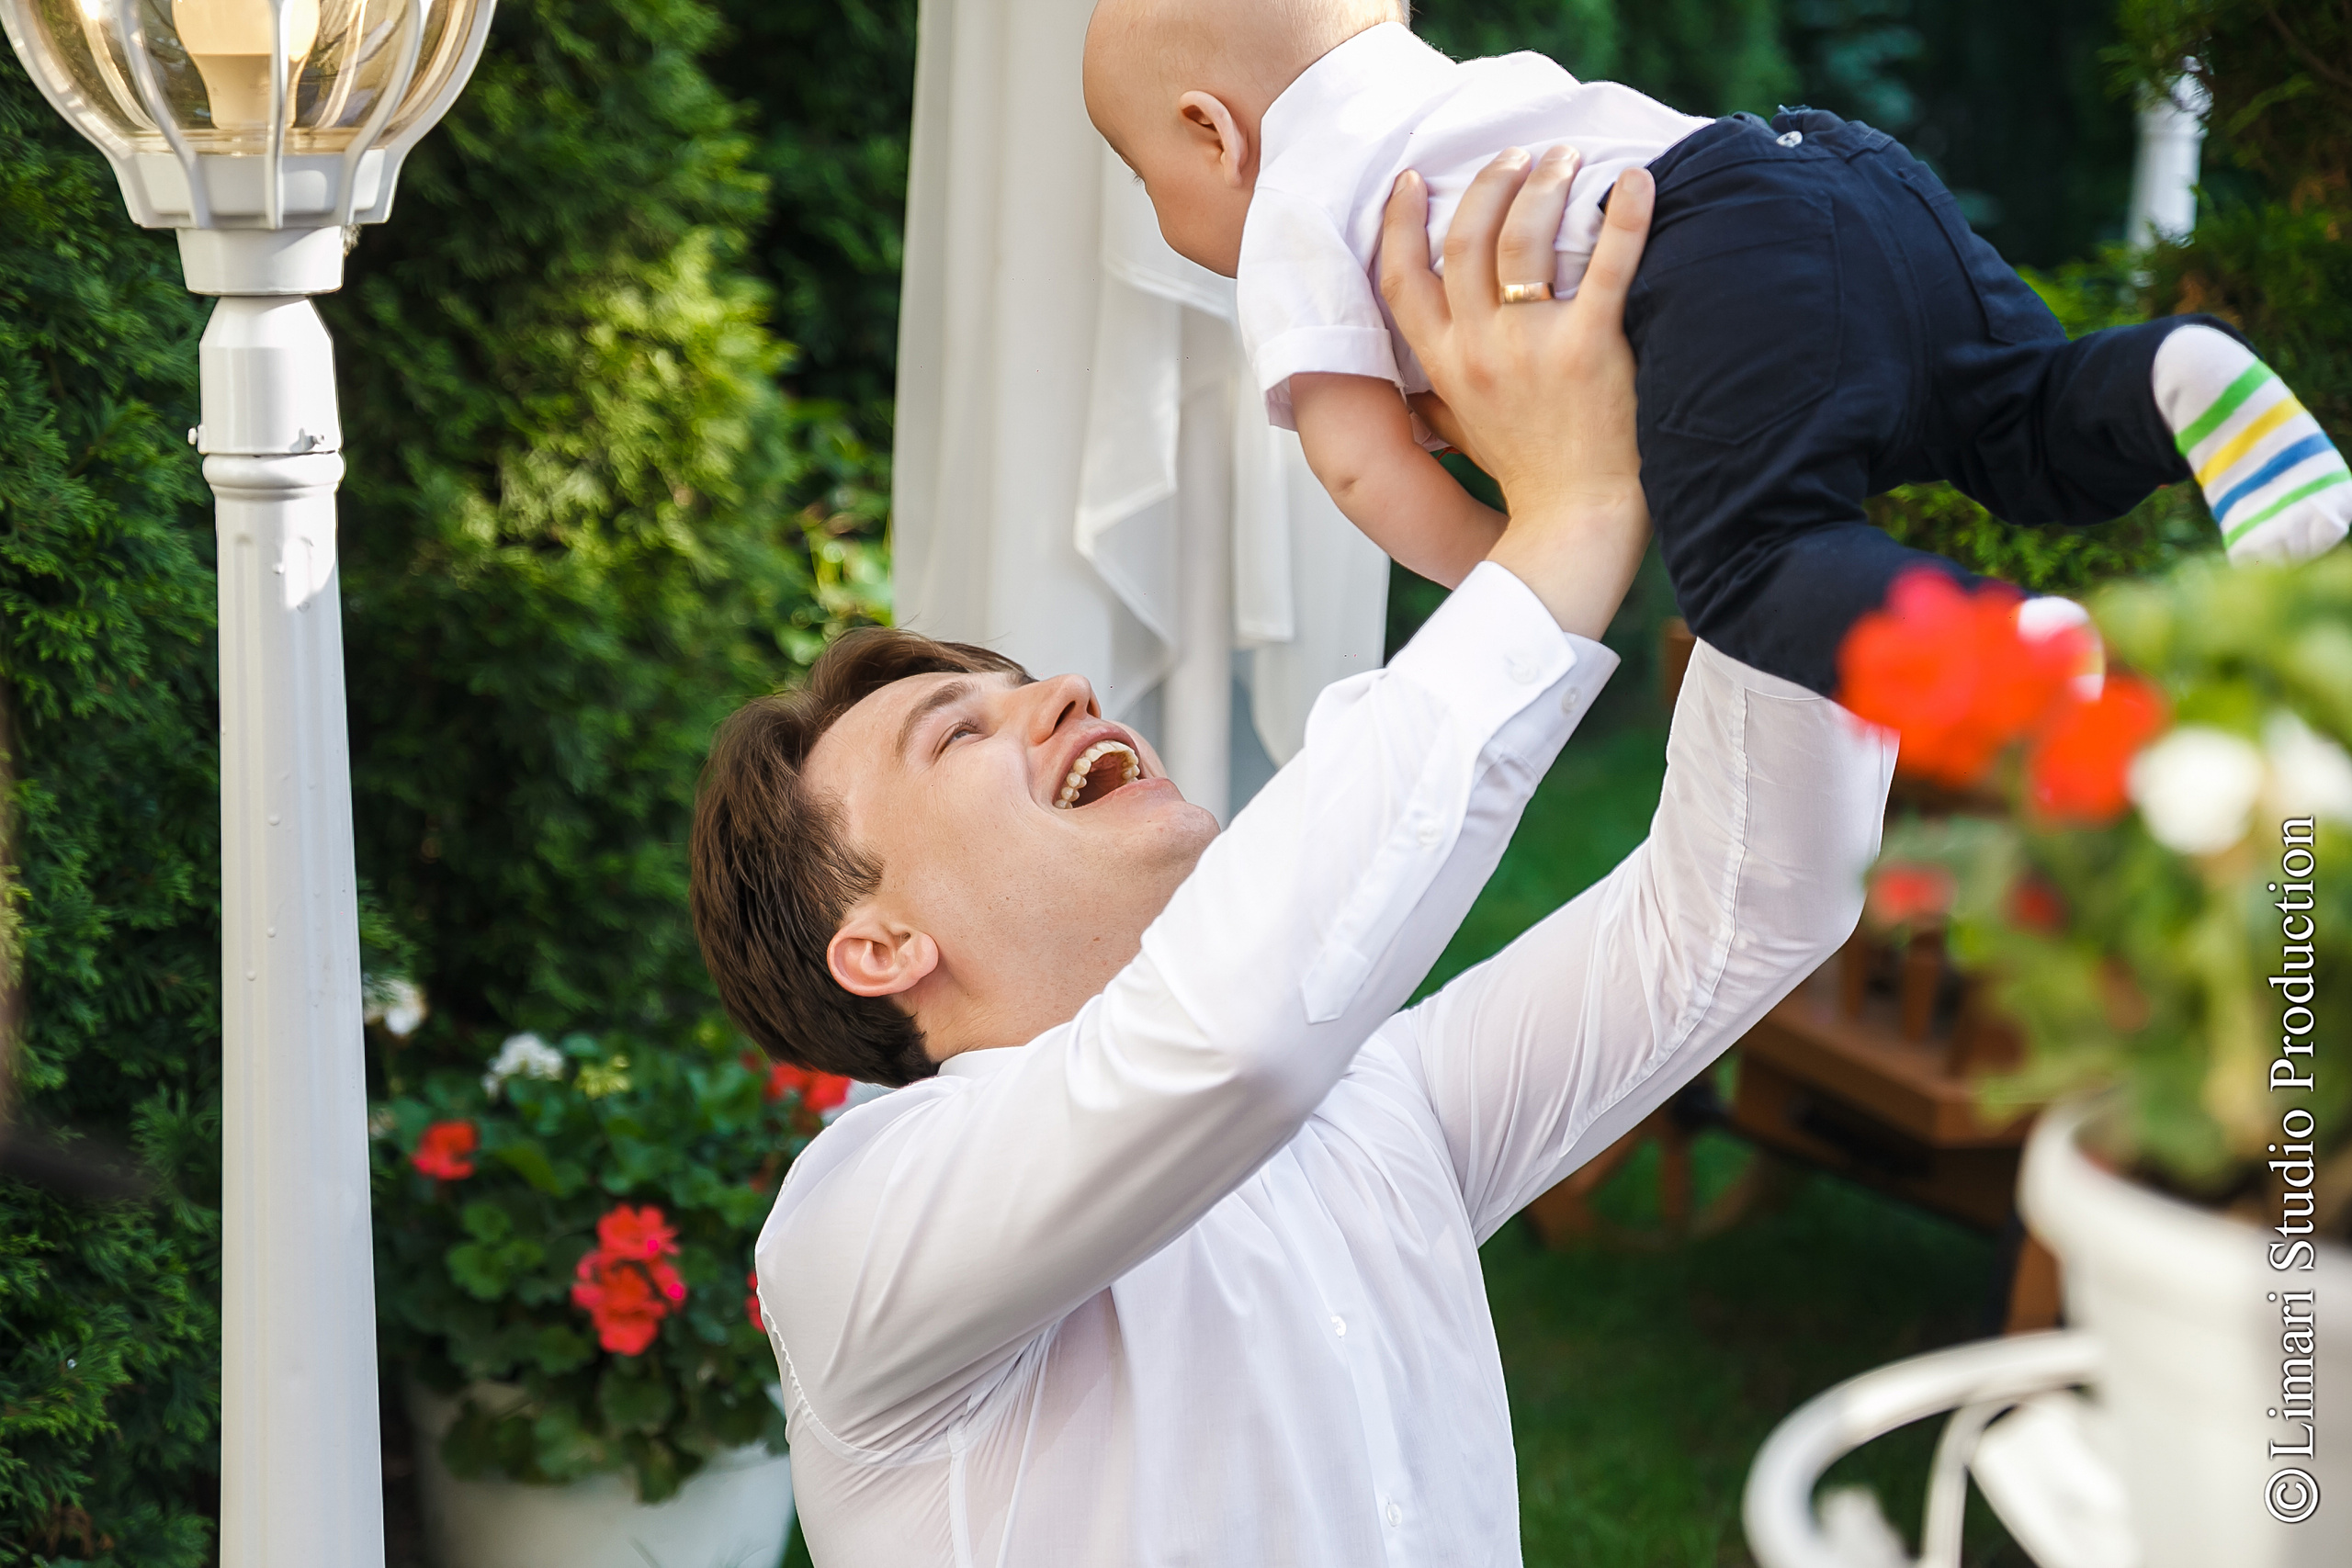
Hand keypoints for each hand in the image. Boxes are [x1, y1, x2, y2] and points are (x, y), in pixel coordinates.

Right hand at [1379, 147, 1655, 636]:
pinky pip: (1609, 266)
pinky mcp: (1591, 351)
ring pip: (1523, 237)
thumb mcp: (1464, 434)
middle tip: (1518, 156)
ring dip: (1544, 184)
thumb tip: (1414, 393)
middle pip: (1465, 238)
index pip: (1402, 278)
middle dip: (1488, 182)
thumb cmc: (1531, 479)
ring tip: (1566, 159)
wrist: (1576, 525)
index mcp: (1446, 366)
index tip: (1412, 180)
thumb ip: (1437, 401)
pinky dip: (1627, 216)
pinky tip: (1639, 182)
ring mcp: (1533, 348)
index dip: (1399, 222)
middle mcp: (1479, 350)